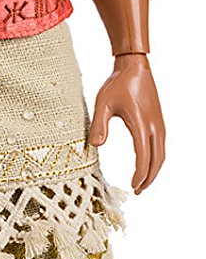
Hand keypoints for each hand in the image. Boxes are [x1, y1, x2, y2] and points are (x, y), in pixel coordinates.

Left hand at [88, 53, 164, 194]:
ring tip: (142, 184)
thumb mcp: (102, 104)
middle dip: (149, 178)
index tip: (132, 186)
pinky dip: (156, 159)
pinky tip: (147, 164)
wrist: (134, 66)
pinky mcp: (158, 121)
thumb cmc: (116, 84)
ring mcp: (159, 123)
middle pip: (157, 160)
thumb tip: (96, 146)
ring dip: (154, 171)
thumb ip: (99, 125)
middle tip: (137, 191)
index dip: (140, 174)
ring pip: (161, 154)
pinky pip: (161, 146)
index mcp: (142, 124)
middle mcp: (155, 126)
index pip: (144, 156)